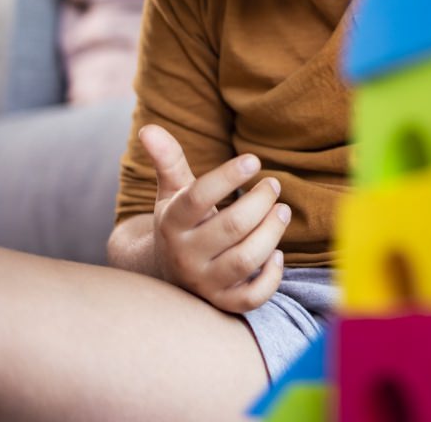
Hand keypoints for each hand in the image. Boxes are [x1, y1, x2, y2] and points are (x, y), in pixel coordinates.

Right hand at [139, 124, 290, 313]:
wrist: (164, 273)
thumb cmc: (179, 222)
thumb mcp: (172, 192)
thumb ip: (167, 160)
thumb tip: (149, 128)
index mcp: (173, 223)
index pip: (199, 198)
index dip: (228, 177)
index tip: (254, 160)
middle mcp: (186, 255)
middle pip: (233, 227)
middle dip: (261, 202)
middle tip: (273, 185)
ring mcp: (205, 281)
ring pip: (246, 260)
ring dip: (272, 232)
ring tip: (282, 211)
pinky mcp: (223, 301)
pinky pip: (252, 297)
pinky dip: (271, 276)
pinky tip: (277, 254)